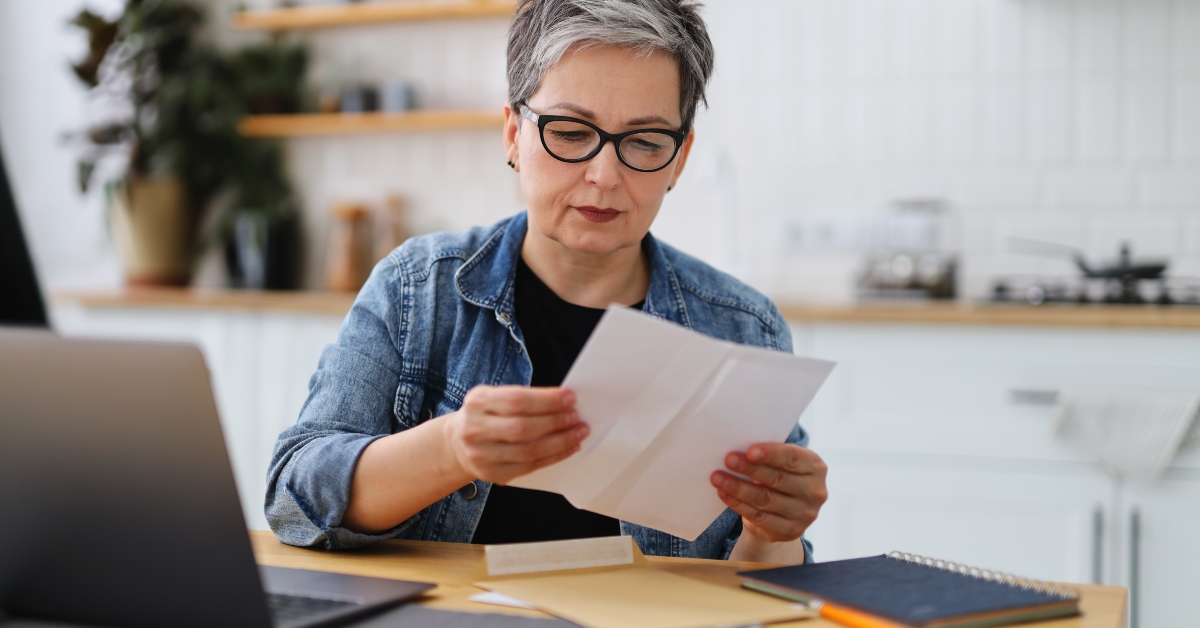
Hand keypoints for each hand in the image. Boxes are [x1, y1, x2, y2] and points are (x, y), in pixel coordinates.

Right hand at [442, 385, 587, 485]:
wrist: (457, 443)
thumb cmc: (486, 415)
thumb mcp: (494, 397)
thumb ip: (523, 398)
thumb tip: (564, 402)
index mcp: (478, 402)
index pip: (517, 400)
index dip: (547, 400)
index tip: (570, 398)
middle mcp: (475, 428)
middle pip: (523, 428)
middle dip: (555, 422)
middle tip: (576, 417)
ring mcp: (481, 454)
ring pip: (529, 450)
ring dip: (560, 442)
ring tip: (578, 433)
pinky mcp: (492, 473)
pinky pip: (529, 466)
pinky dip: (553, 457)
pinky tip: (568, 448)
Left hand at [710, 443, 827, 543]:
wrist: (784, 513)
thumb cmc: (779, 478)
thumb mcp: (782, 464)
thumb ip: (769, 456)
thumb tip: (740, 450)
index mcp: (816, 467)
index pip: (793, 458)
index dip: (771, 454)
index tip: (750, 451)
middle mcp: (815, 492)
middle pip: (778, 479)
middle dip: (750, 469)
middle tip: (728, 460)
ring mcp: (805, 514)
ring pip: (765, 499)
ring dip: (738, 487)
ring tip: (718, 478)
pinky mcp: (790, 531)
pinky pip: (759, 517)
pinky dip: (738, 504)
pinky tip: (724, 494)